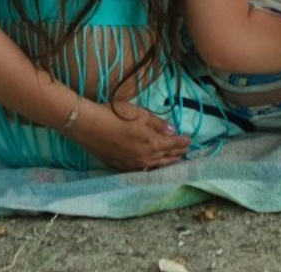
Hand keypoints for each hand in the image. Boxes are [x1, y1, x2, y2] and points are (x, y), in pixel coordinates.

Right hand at [68, 98, 189, 171]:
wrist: (90, 126)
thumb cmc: (115, 115)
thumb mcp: (140, 113)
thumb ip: (157, 123)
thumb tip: (172, 130)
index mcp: (152, 143)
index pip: (173, 144)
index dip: (182, 142)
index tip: (190, 140)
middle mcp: (145, 157)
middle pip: (166, 157)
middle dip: (177, 153)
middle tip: (186, 151)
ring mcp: (133, 164)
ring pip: (156, 165)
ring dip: (167, 162)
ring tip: (175, 159)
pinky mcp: (122, 166)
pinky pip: (143, 168)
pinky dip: (153, 166)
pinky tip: (154, 164)